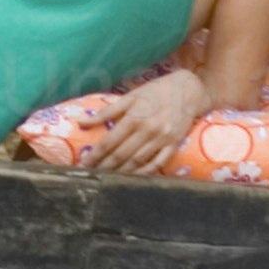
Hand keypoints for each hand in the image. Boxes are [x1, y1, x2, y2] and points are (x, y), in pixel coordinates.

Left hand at [87, 62, 208, 176]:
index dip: (95, 155)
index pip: (109, 142)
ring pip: (137, 161)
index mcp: (134, 117)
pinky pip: (158, 164)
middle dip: (104, 166)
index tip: (84, 163)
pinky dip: (144, 172)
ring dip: (121, 172)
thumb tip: (81, 122)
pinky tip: (132, 177)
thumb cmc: (155, 92)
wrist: (188, 90)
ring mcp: (162, 139)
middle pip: (121, 155)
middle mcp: (148, 130)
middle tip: (91, 174)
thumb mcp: (130, 97)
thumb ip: (105, 112)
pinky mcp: (174, 145)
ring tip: (107, 178)